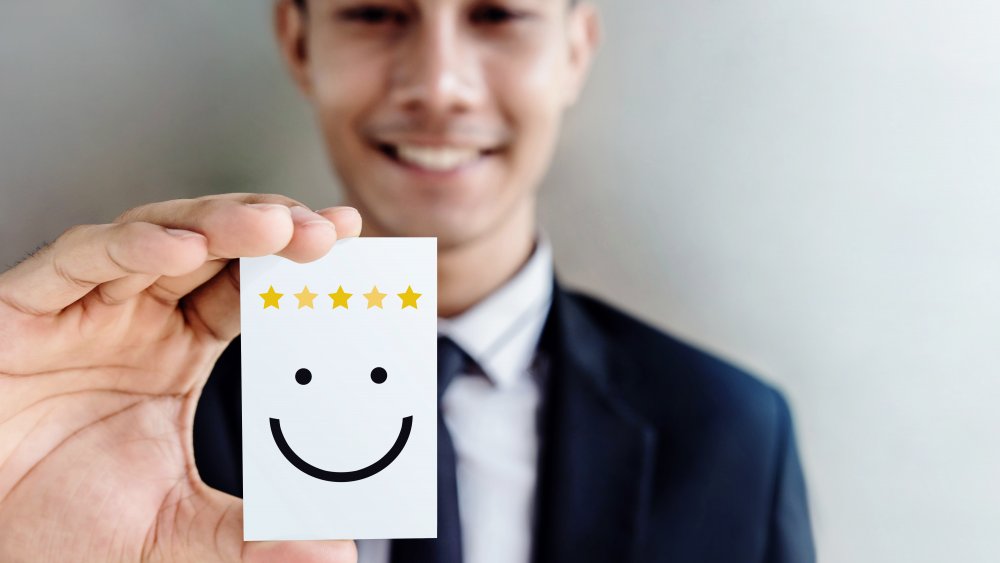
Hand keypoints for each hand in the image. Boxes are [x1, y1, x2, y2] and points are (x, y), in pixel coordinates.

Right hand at [0, 194, 360, 561]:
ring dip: (218, 224)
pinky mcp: (24, 311)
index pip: (247, 290)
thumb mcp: (176, 531)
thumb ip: (250, 538)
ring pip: (157, 239)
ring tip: (273, 226)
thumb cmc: (62, 527)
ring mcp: (84, 310)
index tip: (350, 245)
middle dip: (272, 231)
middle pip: (214, 249)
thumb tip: (334, 550)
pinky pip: (79, 263)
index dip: (295, 267)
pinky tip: (181, 245)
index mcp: (178, 352)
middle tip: (328, 231)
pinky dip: (129, 247)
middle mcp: (136, 319)